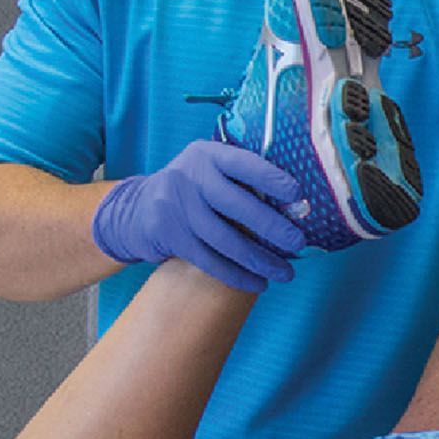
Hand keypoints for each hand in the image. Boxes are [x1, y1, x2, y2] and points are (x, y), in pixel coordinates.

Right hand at [92, 140, 305, 291]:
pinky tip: (258, 283)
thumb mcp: (211, 168)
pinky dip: (236, 275)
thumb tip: (299, 202)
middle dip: (272, 226)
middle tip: (299, 242)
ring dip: (258, 260)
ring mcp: (176, 206)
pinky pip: (208, 259)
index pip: (243, 163)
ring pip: (224, 239)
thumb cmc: (196, 188)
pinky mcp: (168, 234)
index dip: (271, 178)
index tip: (298, 194)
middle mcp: (190, 176)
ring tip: (286, 273)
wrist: (138, 207)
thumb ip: (243, 176)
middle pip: (236, 205)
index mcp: (208, 155)